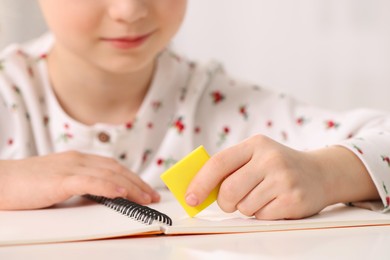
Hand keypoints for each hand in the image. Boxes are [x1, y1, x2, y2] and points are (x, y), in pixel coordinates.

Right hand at [0, 151, 159, 209]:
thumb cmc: (24, 185)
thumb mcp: (58, 182)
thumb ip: (78, 185)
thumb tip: (98, 196)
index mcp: (77, 160)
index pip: (112, 166)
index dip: (132, 177)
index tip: (144, 189)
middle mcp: (77, 160)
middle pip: (116, 169)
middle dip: (138, 183)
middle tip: (152, 196)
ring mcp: (69, 168)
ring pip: (109, 175)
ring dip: (131, 187)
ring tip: (146, 198)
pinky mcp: (60, 179)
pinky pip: (90, 182)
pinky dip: (109, 187)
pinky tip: (121, 193)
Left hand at [185, 135, 377, 219]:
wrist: (320, 173)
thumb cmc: (278, 166)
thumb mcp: (256, 156)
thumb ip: (230, 167)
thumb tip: (198, 189)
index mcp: (255, 144)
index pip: (219, 163)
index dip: (200, 182)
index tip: (190, 198)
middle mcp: (270, 159)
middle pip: (229, 191)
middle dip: (225, 202)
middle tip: (231, 201)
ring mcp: (283, 180)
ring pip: (244, 207)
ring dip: (246, 208)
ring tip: (261, 196)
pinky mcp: (293, 200)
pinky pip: (261, 217)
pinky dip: (262, 214)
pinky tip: (274, 203)